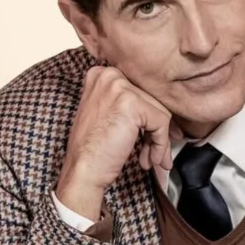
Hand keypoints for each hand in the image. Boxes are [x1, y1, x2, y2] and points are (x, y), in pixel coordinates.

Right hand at [55, 66, 181, 220]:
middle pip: (151, 101)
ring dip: (160, 141)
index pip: (140, 90)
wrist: (83, 170)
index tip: (158, 133)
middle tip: (158, 152)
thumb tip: (161, 106)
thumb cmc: (93, 148)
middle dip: (157, 130)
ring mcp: (120, 87)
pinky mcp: (133, 104)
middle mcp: (110, 74)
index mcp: (102, 74)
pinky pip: (161, 123)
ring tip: (153, 159)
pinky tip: (150, 160)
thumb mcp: (107, 112)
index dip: (150, 115)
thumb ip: (129, 103)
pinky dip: (161, 144)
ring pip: (159, 112)